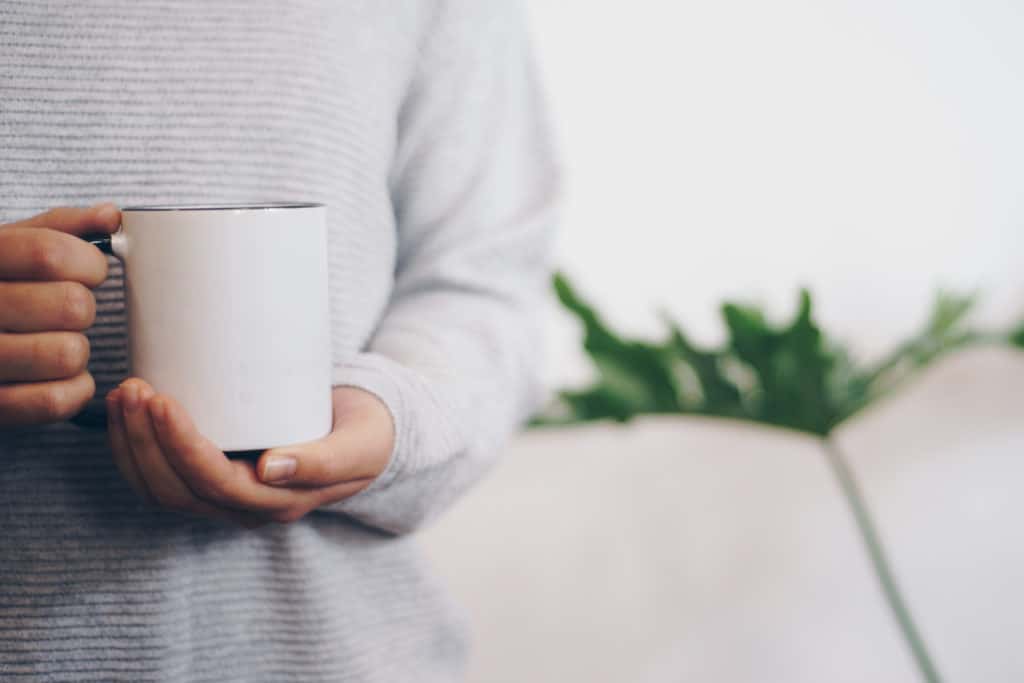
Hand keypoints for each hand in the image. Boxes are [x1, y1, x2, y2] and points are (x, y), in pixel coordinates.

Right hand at [0, 205, 119, 428]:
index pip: (49, 253)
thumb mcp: (8, 248)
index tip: (90, 271)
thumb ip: (58, 227)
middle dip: (84, 309)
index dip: (89, 263)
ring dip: (78, 352)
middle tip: (68, 313)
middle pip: (71, 305)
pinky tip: (62, 378)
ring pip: (67, 354)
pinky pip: (54, 400)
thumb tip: (111, 216)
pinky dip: (74, 391)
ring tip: (58, 343)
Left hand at [106, 379, 393, 527]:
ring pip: (159, 489)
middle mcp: (245, 509)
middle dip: (144, 441)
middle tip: (134, 387)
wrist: (367, 438)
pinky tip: (125, 412)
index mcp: (280, 504)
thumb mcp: (359, 447)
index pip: (214, 483)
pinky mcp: (212, 479)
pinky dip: (133, 448)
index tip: (162, 400)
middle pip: (176, 490)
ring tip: (124, 393)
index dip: (180, 446)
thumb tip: (269, 469)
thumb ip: (323, 461)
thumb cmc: (365, 436)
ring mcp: (225, 498)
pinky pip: (159, 478)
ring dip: (131, 444)